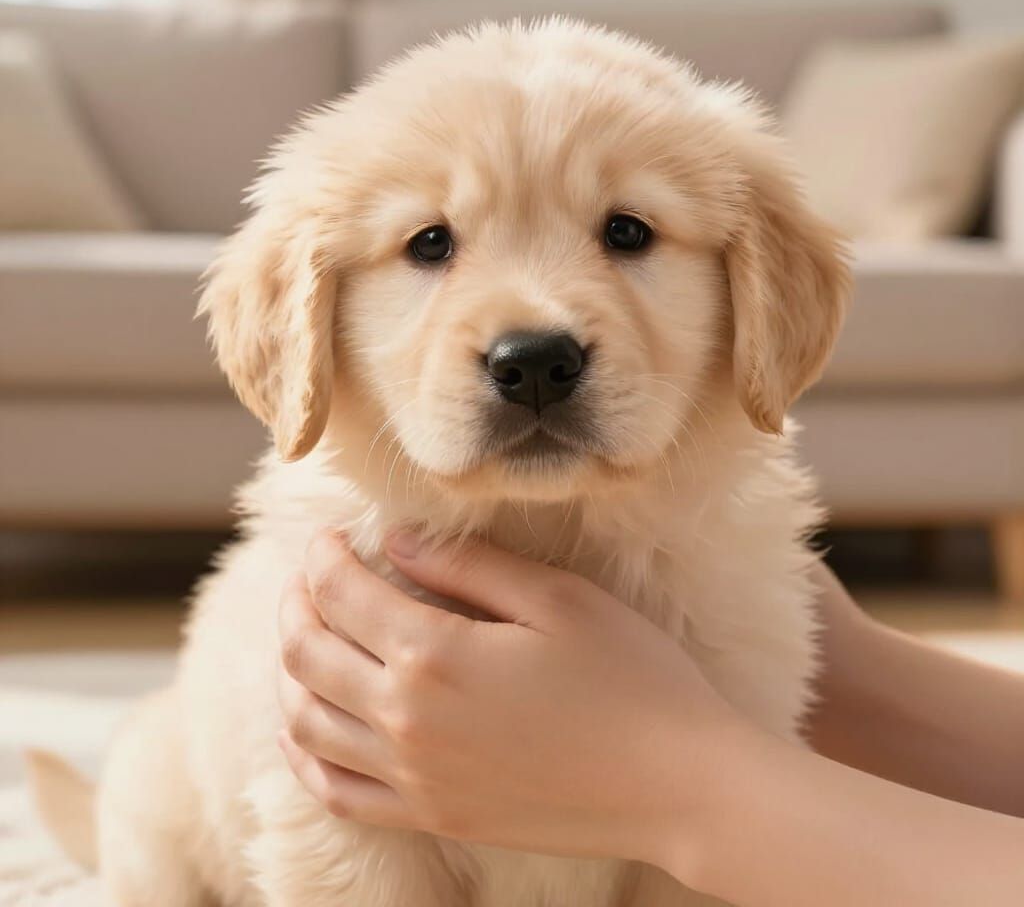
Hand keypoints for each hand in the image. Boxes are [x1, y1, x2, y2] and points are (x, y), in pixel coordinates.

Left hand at [276, 529, 753, 879]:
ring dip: (292, 671)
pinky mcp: (434, 817)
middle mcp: (407, 721)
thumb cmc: (630, 678)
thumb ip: (469, 565)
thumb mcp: (556, 598)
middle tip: (310, 577)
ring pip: (306, 722)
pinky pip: (337, 792)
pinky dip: (306, 754)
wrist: (677, 786)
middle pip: (307, 654)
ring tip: (308, 638)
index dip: (322, 556)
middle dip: (297, 603)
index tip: (329, 536)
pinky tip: (309, 727)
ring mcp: (415, 779)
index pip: (340, 593)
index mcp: (436, 655)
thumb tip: (395, 541)